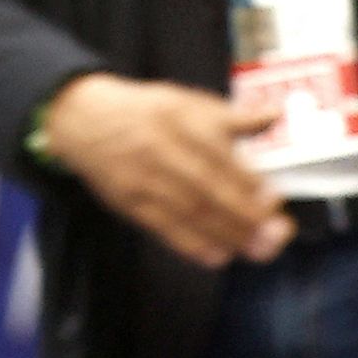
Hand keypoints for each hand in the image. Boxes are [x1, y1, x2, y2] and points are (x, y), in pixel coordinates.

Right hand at [43, 73, 293, 267]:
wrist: (81, 118)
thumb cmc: (142, 111)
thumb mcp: (186, 101)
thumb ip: (231, 115)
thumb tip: (274, 115)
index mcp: (180, 122)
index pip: (220, 156)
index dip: (250, 182)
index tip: (274, 199)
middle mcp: (162, 150)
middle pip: (208, 188)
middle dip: (246, 216)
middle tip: (277, 234)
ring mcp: (143, 178)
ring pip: (189, 211)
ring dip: (228, 235)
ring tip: (259, 250)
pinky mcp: (128, 201)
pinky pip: (162, 227)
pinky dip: (191, 245)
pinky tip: (217, 256)